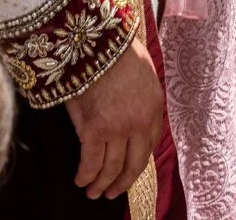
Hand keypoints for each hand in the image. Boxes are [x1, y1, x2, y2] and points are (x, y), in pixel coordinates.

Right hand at [65, 35, 164, 199]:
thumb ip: (141, 98)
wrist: (97, 41)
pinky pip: (91, 162)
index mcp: (154, 108)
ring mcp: (118, 129)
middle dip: (122, 182)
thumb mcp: (142, 74)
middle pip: (133, 163)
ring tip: (94, 193)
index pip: (149, 145)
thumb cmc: (116, 50)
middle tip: (112, 193)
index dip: (137, 162)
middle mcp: (139, 123)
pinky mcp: (95, 130)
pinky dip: (85, 175)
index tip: (129, 170)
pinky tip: (81, 180)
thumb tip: (132, 112)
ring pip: (111, 167)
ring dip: (102, 184)